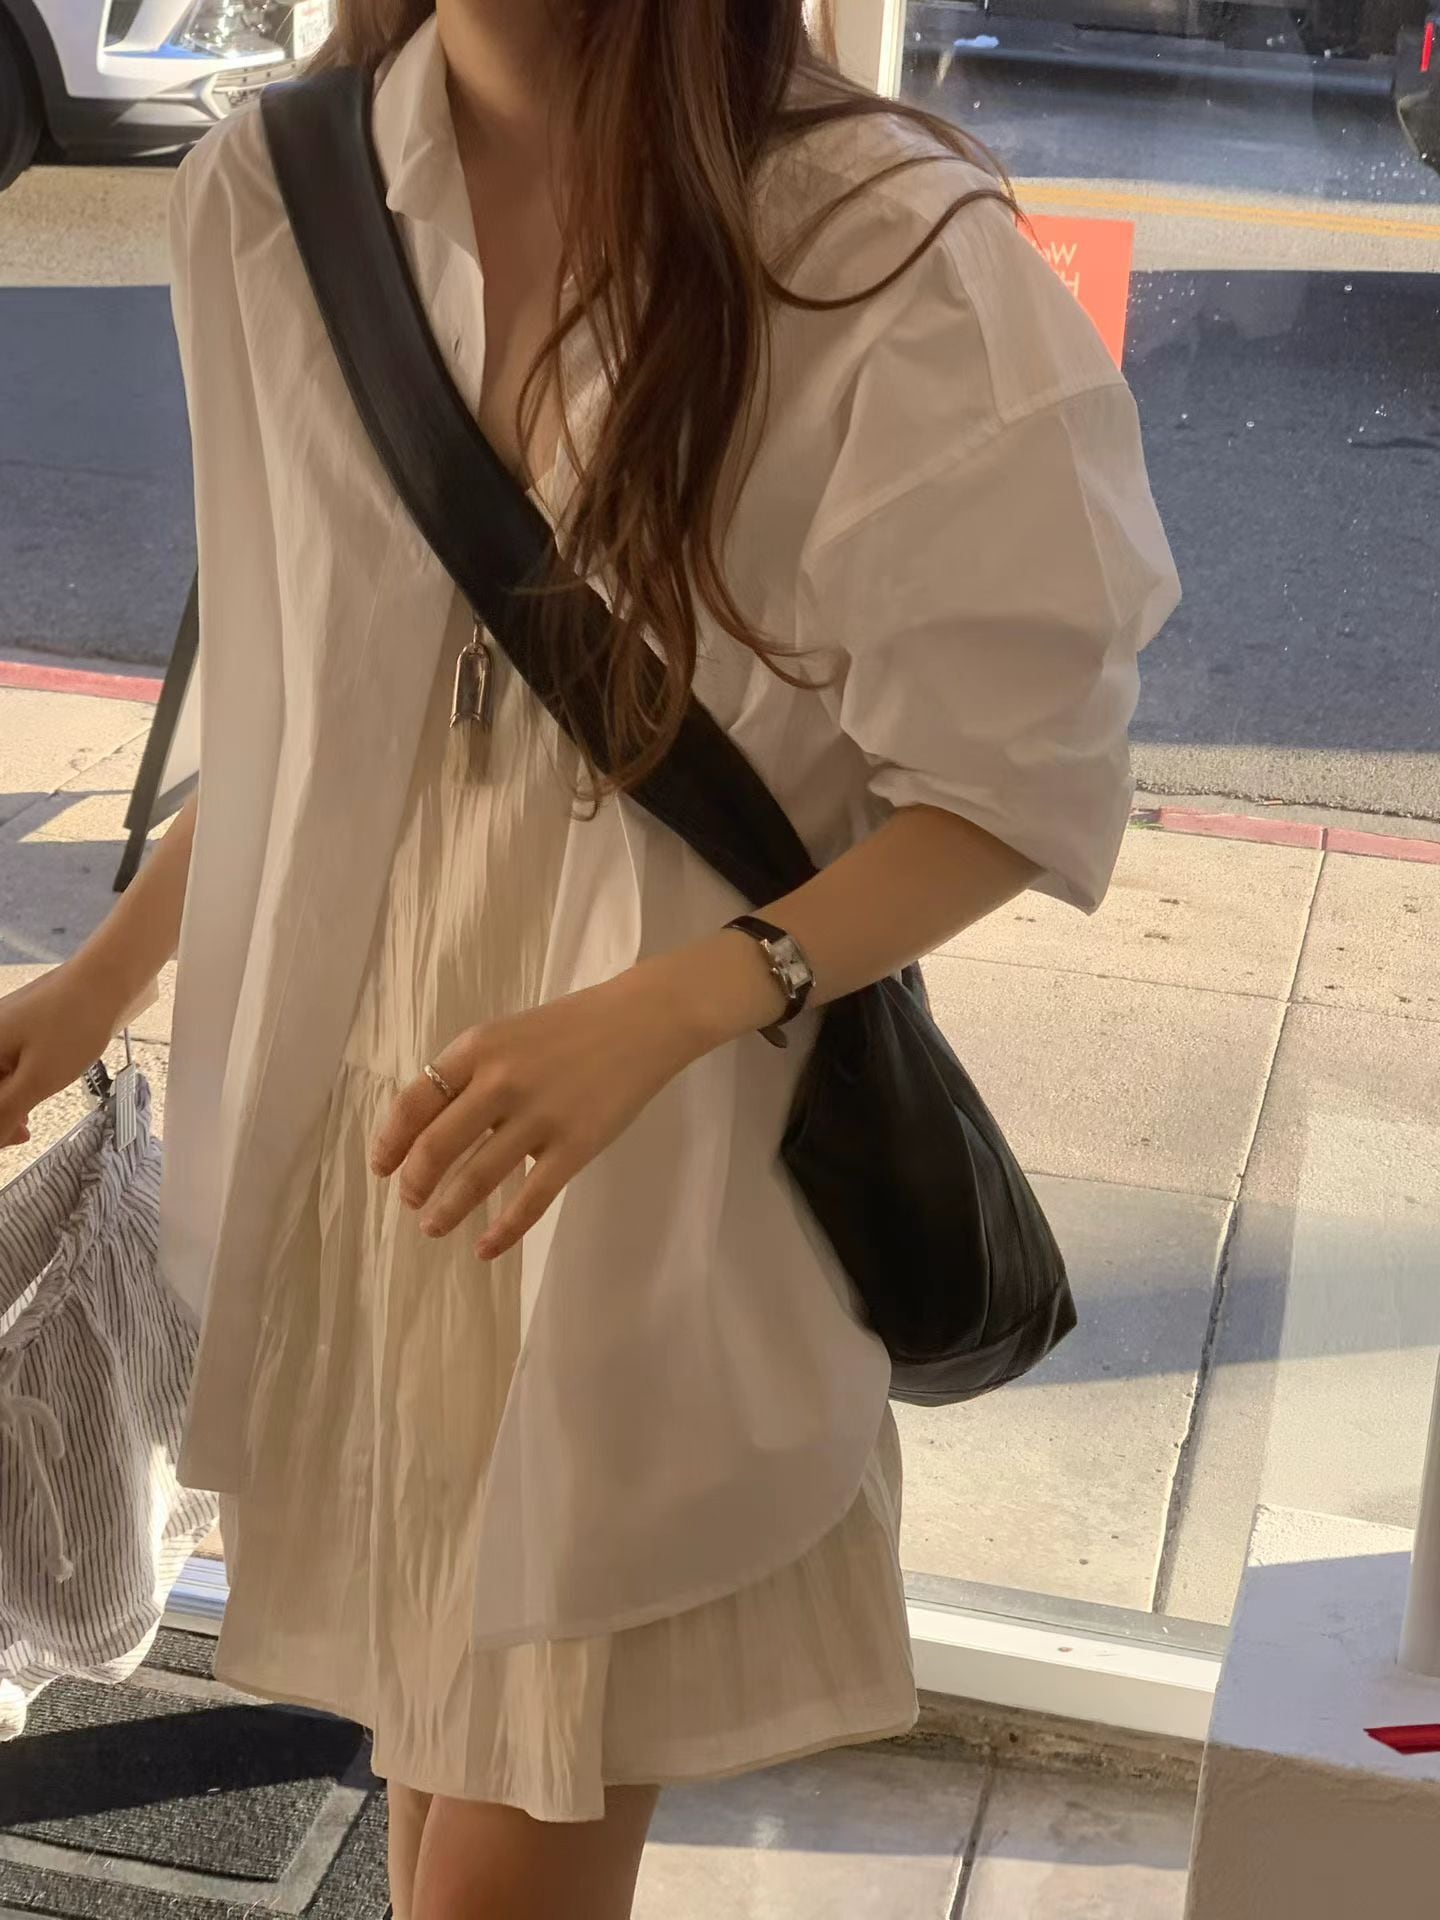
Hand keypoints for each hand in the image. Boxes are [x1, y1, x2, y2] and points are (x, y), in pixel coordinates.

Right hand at [0, 962, 128, 1149]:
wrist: (104, 978)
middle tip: (21, 1135)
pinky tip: (33, 1093)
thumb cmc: (73, 1023)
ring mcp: (0, 1030)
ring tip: (27, 1120)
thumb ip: (4, 1112)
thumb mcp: (37, 1080)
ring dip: (8, 1102)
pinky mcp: (17, 1027)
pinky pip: (7, 1063)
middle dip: (0, 1115)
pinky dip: (17, 1083)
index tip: (12, 1139)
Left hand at [369, 956, 715, 1259]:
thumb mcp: (508, 1034)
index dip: (389, 1142)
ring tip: (433, 1227)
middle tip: (411, 1201)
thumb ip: (472, 1072)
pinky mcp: (575, 1146)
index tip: (381, 1167)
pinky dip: (503, 1231)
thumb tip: (431, 1126)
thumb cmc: (572, 1027)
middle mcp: (500, 1081)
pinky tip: (485, 1248)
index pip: (414, 1102)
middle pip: (436, 1146)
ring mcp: (539, 1116)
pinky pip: (530, 1200)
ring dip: (447, 1211)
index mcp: (477, 1048)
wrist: (644, 1021)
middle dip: (415, 1183)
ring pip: (476, 1179)